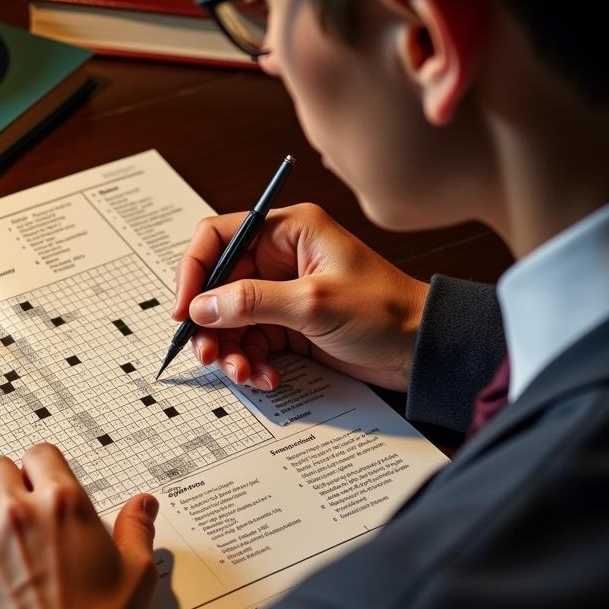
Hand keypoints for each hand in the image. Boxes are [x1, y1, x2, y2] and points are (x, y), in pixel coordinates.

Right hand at [173, 203, 428, 391]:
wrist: (423, 351)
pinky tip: (267, 378)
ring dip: (229, 349)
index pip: (218, 237)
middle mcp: (279, 257)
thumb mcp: (314, 303)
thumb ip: (252, 302)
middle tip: (206, 352)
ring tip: (241, 373)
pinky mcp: (288, 324)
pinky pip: (250, 341)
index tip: (184, 308)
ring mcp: (281, 292)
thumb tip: (201, 307)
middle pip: (217, 284)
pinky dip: (251, 362)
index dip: (193, 270)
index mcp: (287, 231)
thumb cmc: (385, 311)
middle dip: (209, 321)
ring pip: (230, 318)